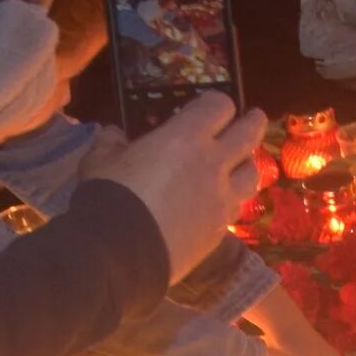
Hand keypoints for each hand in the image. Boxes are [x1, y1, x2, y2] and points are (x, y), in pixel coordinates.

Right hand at [87, 94, 270, 281]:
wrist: (123, 252)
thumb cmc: (110, 195)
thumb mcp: (101, 160)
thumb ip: (112, 143)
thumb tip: (114, 135)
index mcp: (187, 137)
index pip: (220, 106)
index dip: (217, 103)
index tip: (212, 105)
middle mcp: (214, 164)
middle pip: (249, 134)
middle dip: (253, 122)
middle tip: (254, 117)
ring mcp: (221, 199)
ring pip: (252, 175)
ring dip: (247, 165)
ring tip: (241, 164)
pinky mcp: (220, 231)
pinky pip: (236, 208)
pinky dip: (232, 200)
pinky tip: (222, 202)